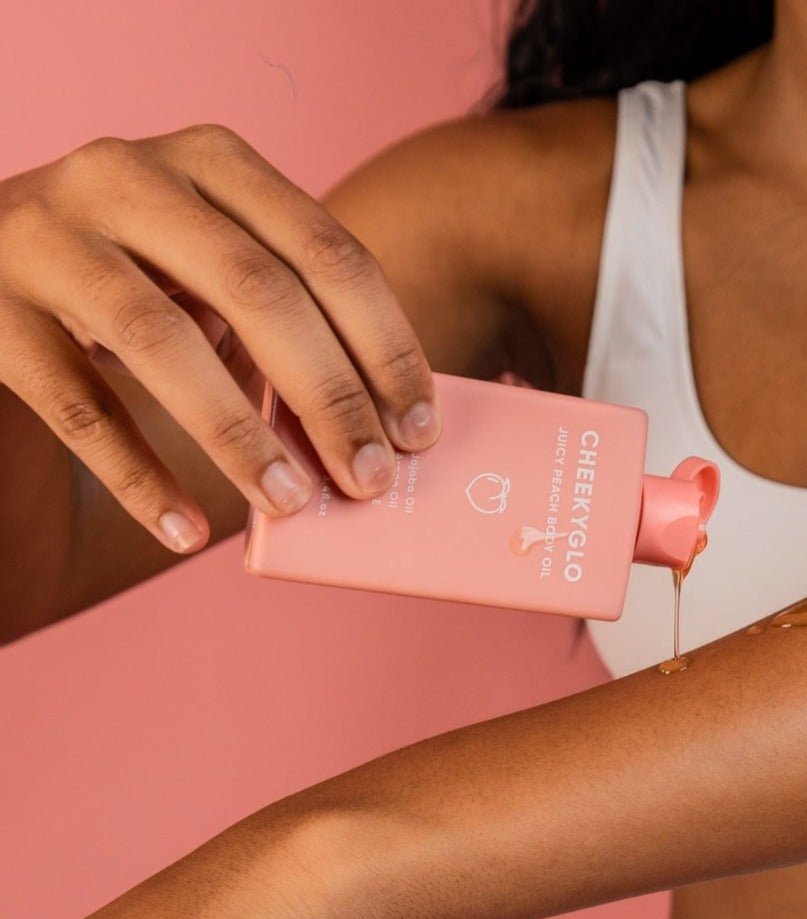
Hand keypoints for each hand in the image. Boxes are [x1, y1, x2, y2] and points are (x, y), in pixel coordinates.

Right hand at [0, 124, 441, 555]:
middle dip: (330, 397)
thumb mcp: (214, 269)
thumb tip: (375, 433)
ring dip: (240, 437)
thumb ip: (283, 321)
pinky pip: (75, 404)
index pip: (328, 253)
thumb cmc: (138, 279)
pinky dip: (139, 476)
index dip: (385, 346)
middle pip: (259, 291)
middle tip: (372, 479)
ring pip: (162, 343)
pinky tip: (187, 532)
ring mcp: (49, 235)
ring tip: (291, 503)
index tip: (420, 430)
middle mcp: (129, 176)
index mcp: (213, 161)